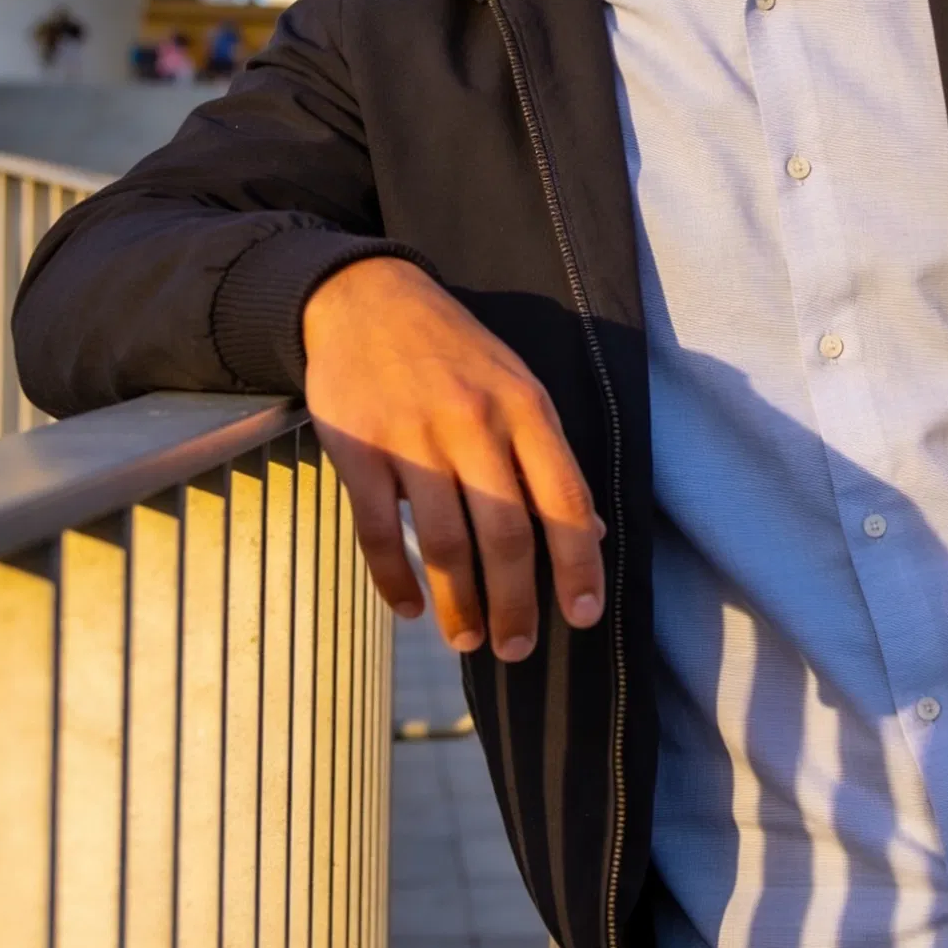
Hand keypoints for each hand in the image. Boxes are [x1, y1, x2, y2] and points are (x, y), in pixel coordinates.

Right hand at [302, 257, 603, 659]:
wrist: (367, 299)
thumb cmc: (454, 354)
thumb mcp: (517, 387)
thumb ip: (549, 459)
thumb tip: (590, 531)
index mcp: (525, 409)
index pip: (563, 500)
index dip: (577, 565)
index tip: (583, 616)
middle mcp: (473, 423)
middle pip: (505, 533)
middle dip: (515, 604)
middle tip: (517, 649)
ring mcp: (412, 437)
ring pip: (443, 542)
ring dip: (459, 603)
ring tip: (468, 640)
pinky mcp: (357, 449)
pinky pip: (377, 531)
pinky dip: (395, 580)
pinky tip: (411, 608)